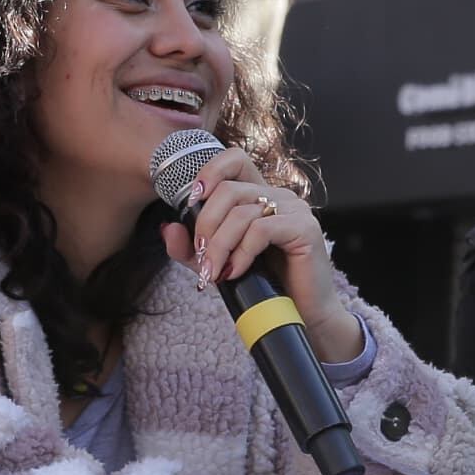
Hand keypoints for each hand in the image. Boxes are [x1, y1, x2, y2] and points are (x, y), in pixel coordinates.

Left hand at [161, 147, 360, 361]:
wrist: (300, 315)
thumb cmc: (263, 286)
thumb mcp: (216, 264)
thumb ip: (190, 248)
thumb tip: (169, 228)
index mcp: (260, 196)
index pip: (235, 159)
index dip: (210, 171)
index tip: (192, 200)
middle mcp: (279, 196)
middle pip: (228, 189)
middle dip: (206, 224)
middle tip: (202, 256)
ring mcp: (295, 209)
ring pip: (241, 212)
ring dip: (220, 245)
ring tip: (216, 271)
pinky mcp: (304, 228)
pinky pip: (261, 230)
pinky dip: (242, 252)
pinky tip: (236, 272)